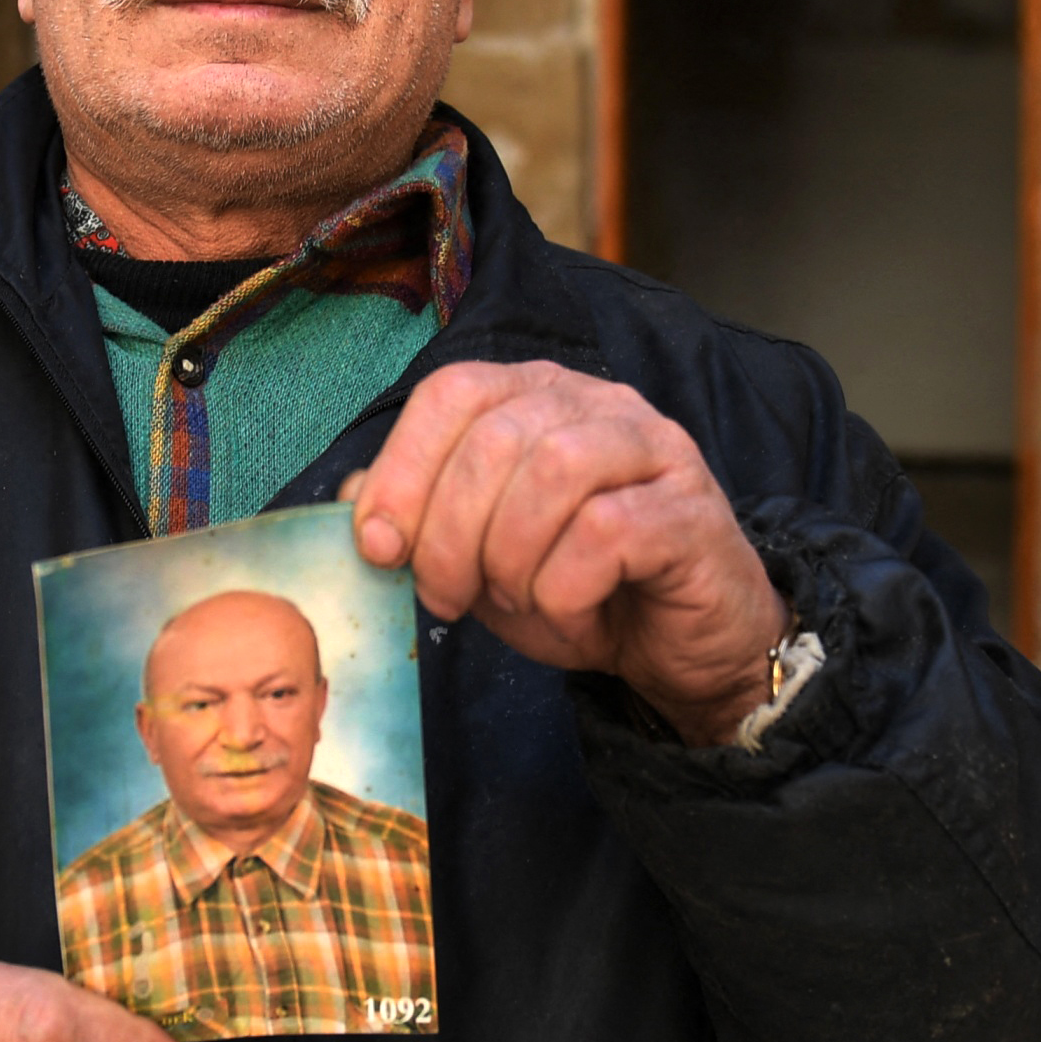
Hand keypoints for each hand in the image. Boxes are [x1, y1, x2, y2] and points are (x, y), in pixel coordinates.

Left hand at [345, 361, 786, 745]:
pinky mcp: (691, 511)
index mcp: (537, 397)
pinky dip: (565, 587)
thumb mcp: (476, 558)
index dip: (402, 467)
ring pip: (553, 471)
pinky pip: (607, 531)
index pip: (454, 392)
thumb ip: (418, 521)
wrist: (674, 649)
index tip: (378, 546)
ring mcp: (653, 449)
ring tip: (517, 599)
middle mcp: (598, 404)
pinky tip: (573, 610)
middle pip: (495, 438)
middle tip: (445, 598)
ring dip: (510, 557)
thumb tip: (349, 504)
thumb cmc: (576, 590)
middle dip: (449, 533)